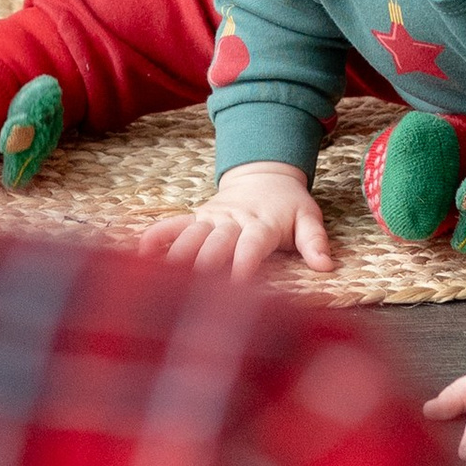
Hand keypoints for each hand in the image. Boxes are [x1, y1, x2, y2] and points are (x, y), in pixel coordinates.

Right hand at [138, 159, 333, 282]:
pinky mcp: (198, 218)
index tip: (238, 286)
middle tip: (194, 292)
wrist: (265, 173)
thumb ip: (315, 241)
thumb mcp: (309, 217)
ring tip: (162, 279)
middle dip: (206, 266)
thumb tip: (326, 266)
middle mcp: (233, 220)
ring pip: (191, 235)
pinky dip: (157, 236)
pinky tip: (140, 252)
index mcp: (262, 223)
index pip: (252, 245)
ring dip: (178, 256)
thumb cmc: (289, 204)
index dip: (244, 263)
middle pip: (216, 243)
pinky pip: (174, 225)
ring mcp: (212, 218)